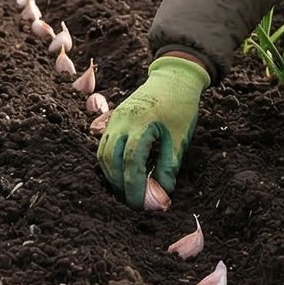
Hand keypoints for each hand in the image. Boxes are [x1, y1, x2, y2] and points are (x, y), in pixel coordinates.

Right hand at [96, 55, 208, 207]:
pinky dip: (108, 163)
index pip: (131, 162)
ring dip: (111, 176)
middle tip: (134, 203)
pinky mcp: (113, 119)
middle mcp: (122, 121)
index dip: (134, 187)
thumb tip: (159, 197)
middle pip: (110, 160)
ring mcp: (114, 119)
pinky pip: (103, 145)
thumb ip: (167, 168)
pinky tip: (120, 175)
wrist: (174, 78)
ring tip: (127, 191)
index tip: (141, 206)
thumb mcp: (179, 139)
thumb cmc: (180, 108)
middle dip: (120, 186)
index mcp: (141, 124)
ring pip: (103, 154)